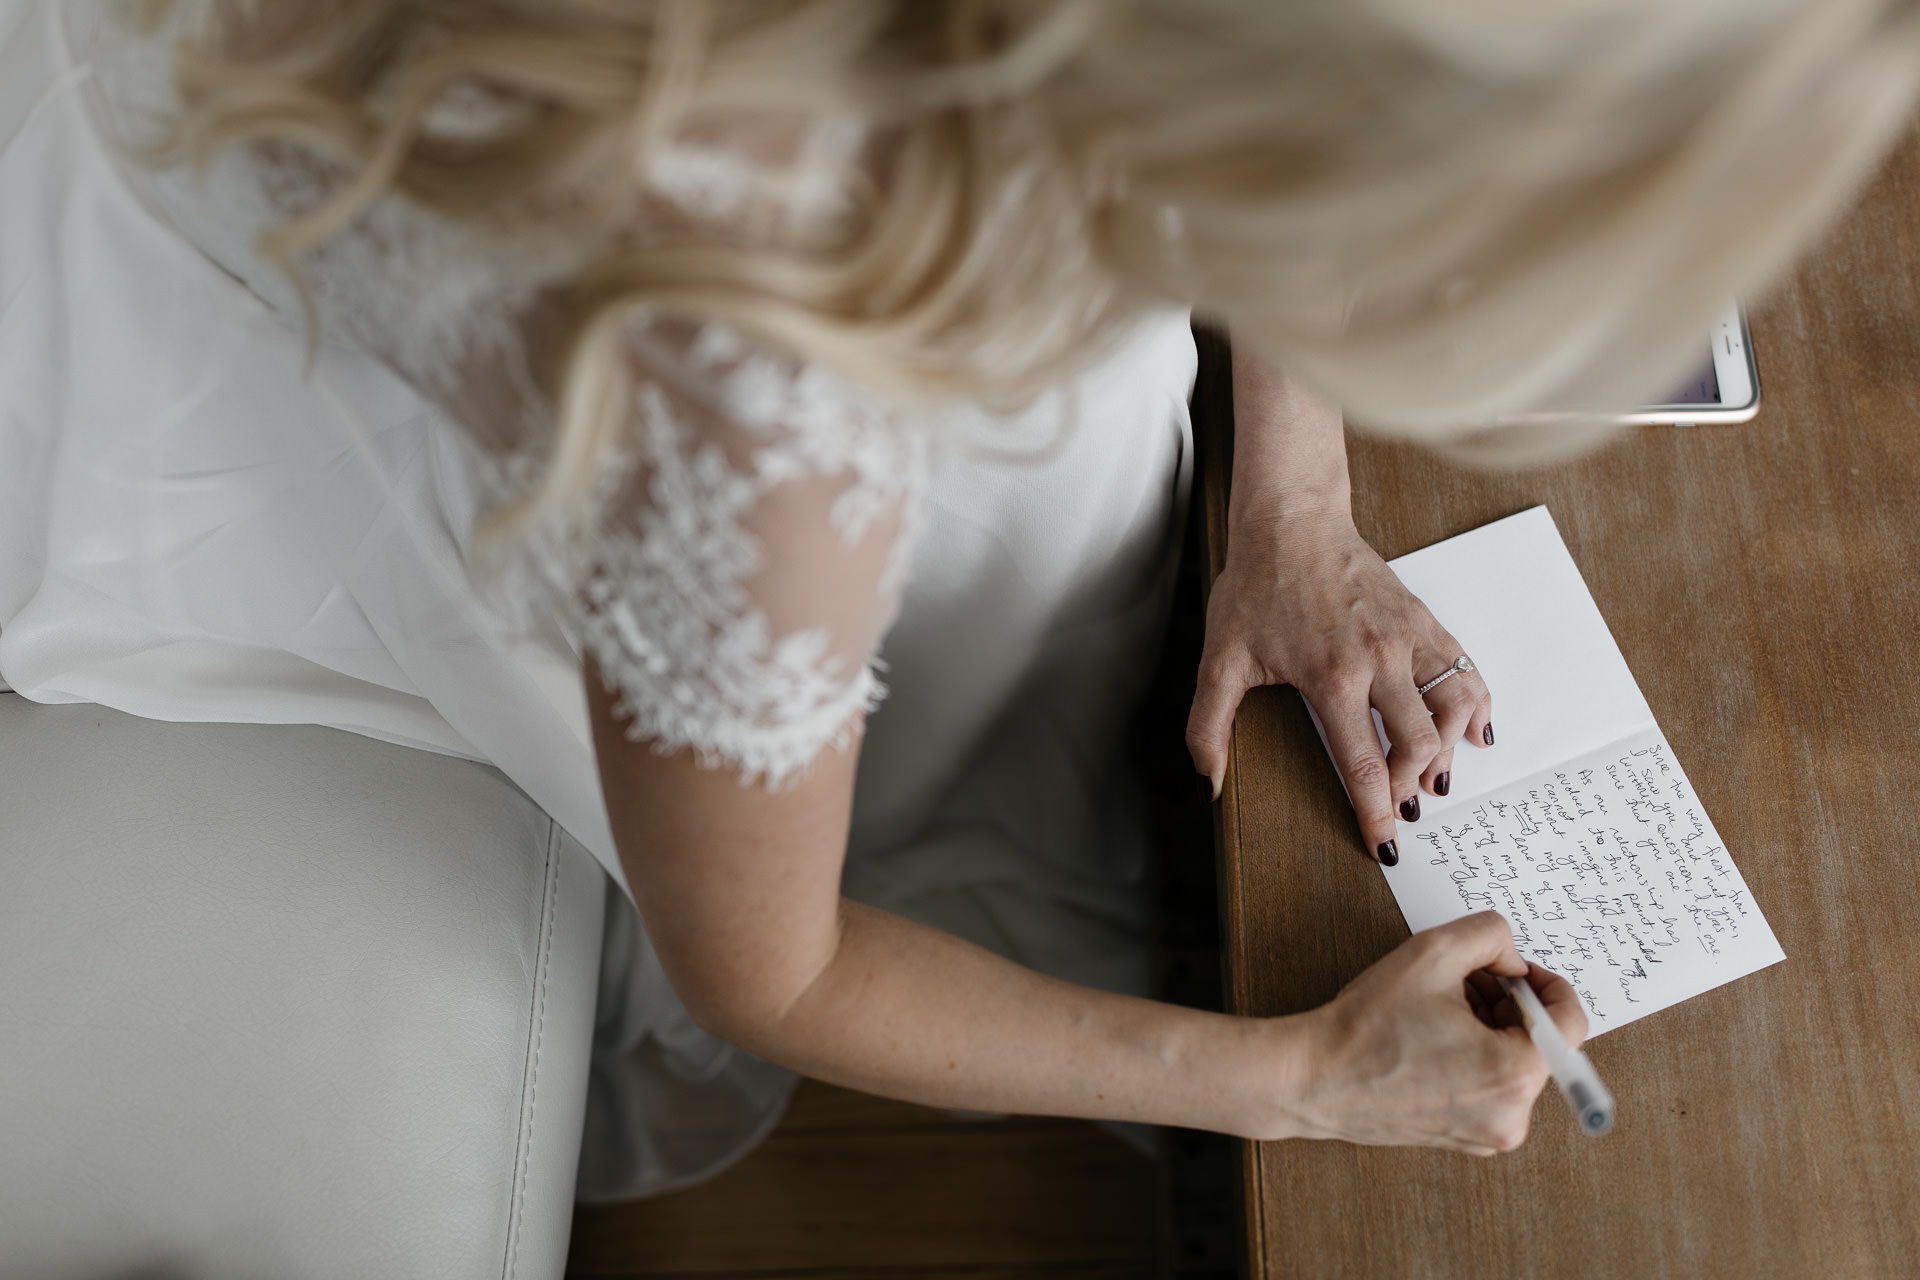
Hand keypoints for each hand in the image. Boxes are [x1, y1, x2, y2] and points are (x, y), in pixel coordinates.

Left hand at [1187, 511, 1492, 862]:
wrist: (1291, 522)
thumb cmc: (1255, 587)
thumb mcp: (1219, 659)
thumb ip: (1208, 727)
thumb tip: (1208, 784)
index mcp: (1331, 677)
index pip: (1361, 763)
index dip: (1375, 811)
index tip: (1384, 843)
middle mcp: (1378, 659)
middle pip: (1416, 744)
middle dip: (1412, 787)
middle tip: (1403, 808)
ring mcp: (1407, 637)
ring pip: (1453, 707)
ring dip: (1450, 750)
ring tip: (1435, 777)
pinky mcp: (1423, 619)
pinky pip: (1464, 669)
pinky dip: (1475, 704)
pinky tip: (1471, 730)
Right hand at [1280, 912, 1588, 1154]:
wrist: (1315, 1078)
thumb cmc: (1367, 1026)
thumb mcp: (1432, 952)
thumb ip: (1490, 935)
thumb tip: (1513, 959)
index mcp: (1515, 1074)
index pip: (1570, 1020)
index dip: (1543, 981)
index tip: (1510, 968)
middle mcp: (1512, 1115)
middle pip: (1539, 1041)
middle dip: (1506, 1002)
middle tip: (1461, 981)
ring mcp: (1489, 1135)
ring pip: (1513, 1064)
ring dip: (1488, 1028)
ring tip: (1438, 1010)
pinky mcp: (1467, 1140)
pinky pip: (1491, 1089)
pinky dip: (1473, 1058)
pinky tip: (1431, 1039)